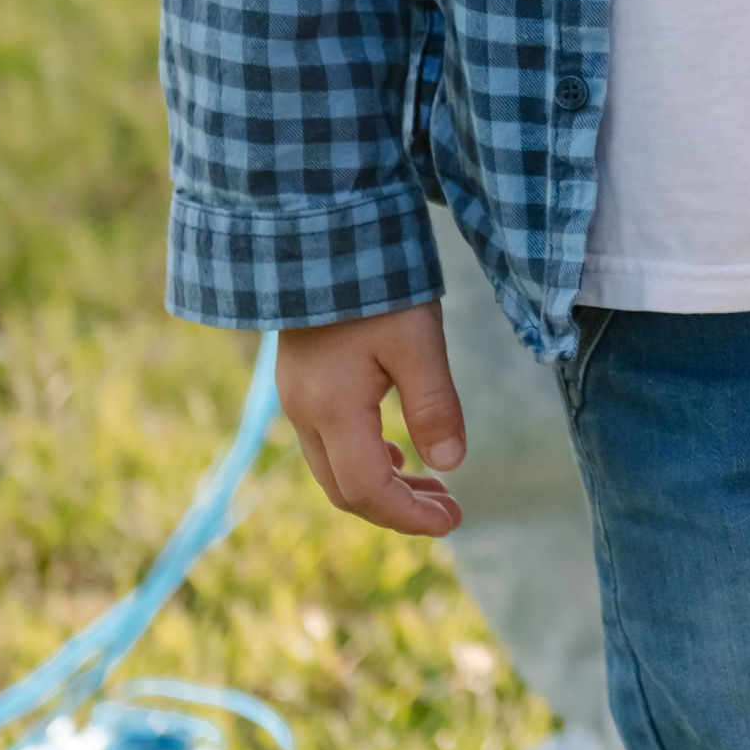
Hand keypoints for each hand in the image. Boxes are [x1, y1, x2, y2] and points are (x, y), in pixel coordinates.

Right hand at [277, 301, 467, 538]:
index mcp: (330, 408)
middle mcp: (303, 412)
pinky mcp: (300, 381)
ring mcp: (296, 397)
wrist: (319, 229)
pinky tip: (398, 452)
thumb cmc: (375, 282)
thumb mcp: (418, 341)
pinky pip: (328, 441)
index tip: (453, 520)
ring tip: (434, 486)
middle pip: (345, 489)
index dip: (409, 515)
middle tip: (450, 509)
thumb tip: (452, 464)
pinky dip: (365, 458)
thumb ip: (434, 405)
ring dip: (384, 484)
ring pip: (335, 467)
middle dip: (398, 508)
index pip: (366, 490)